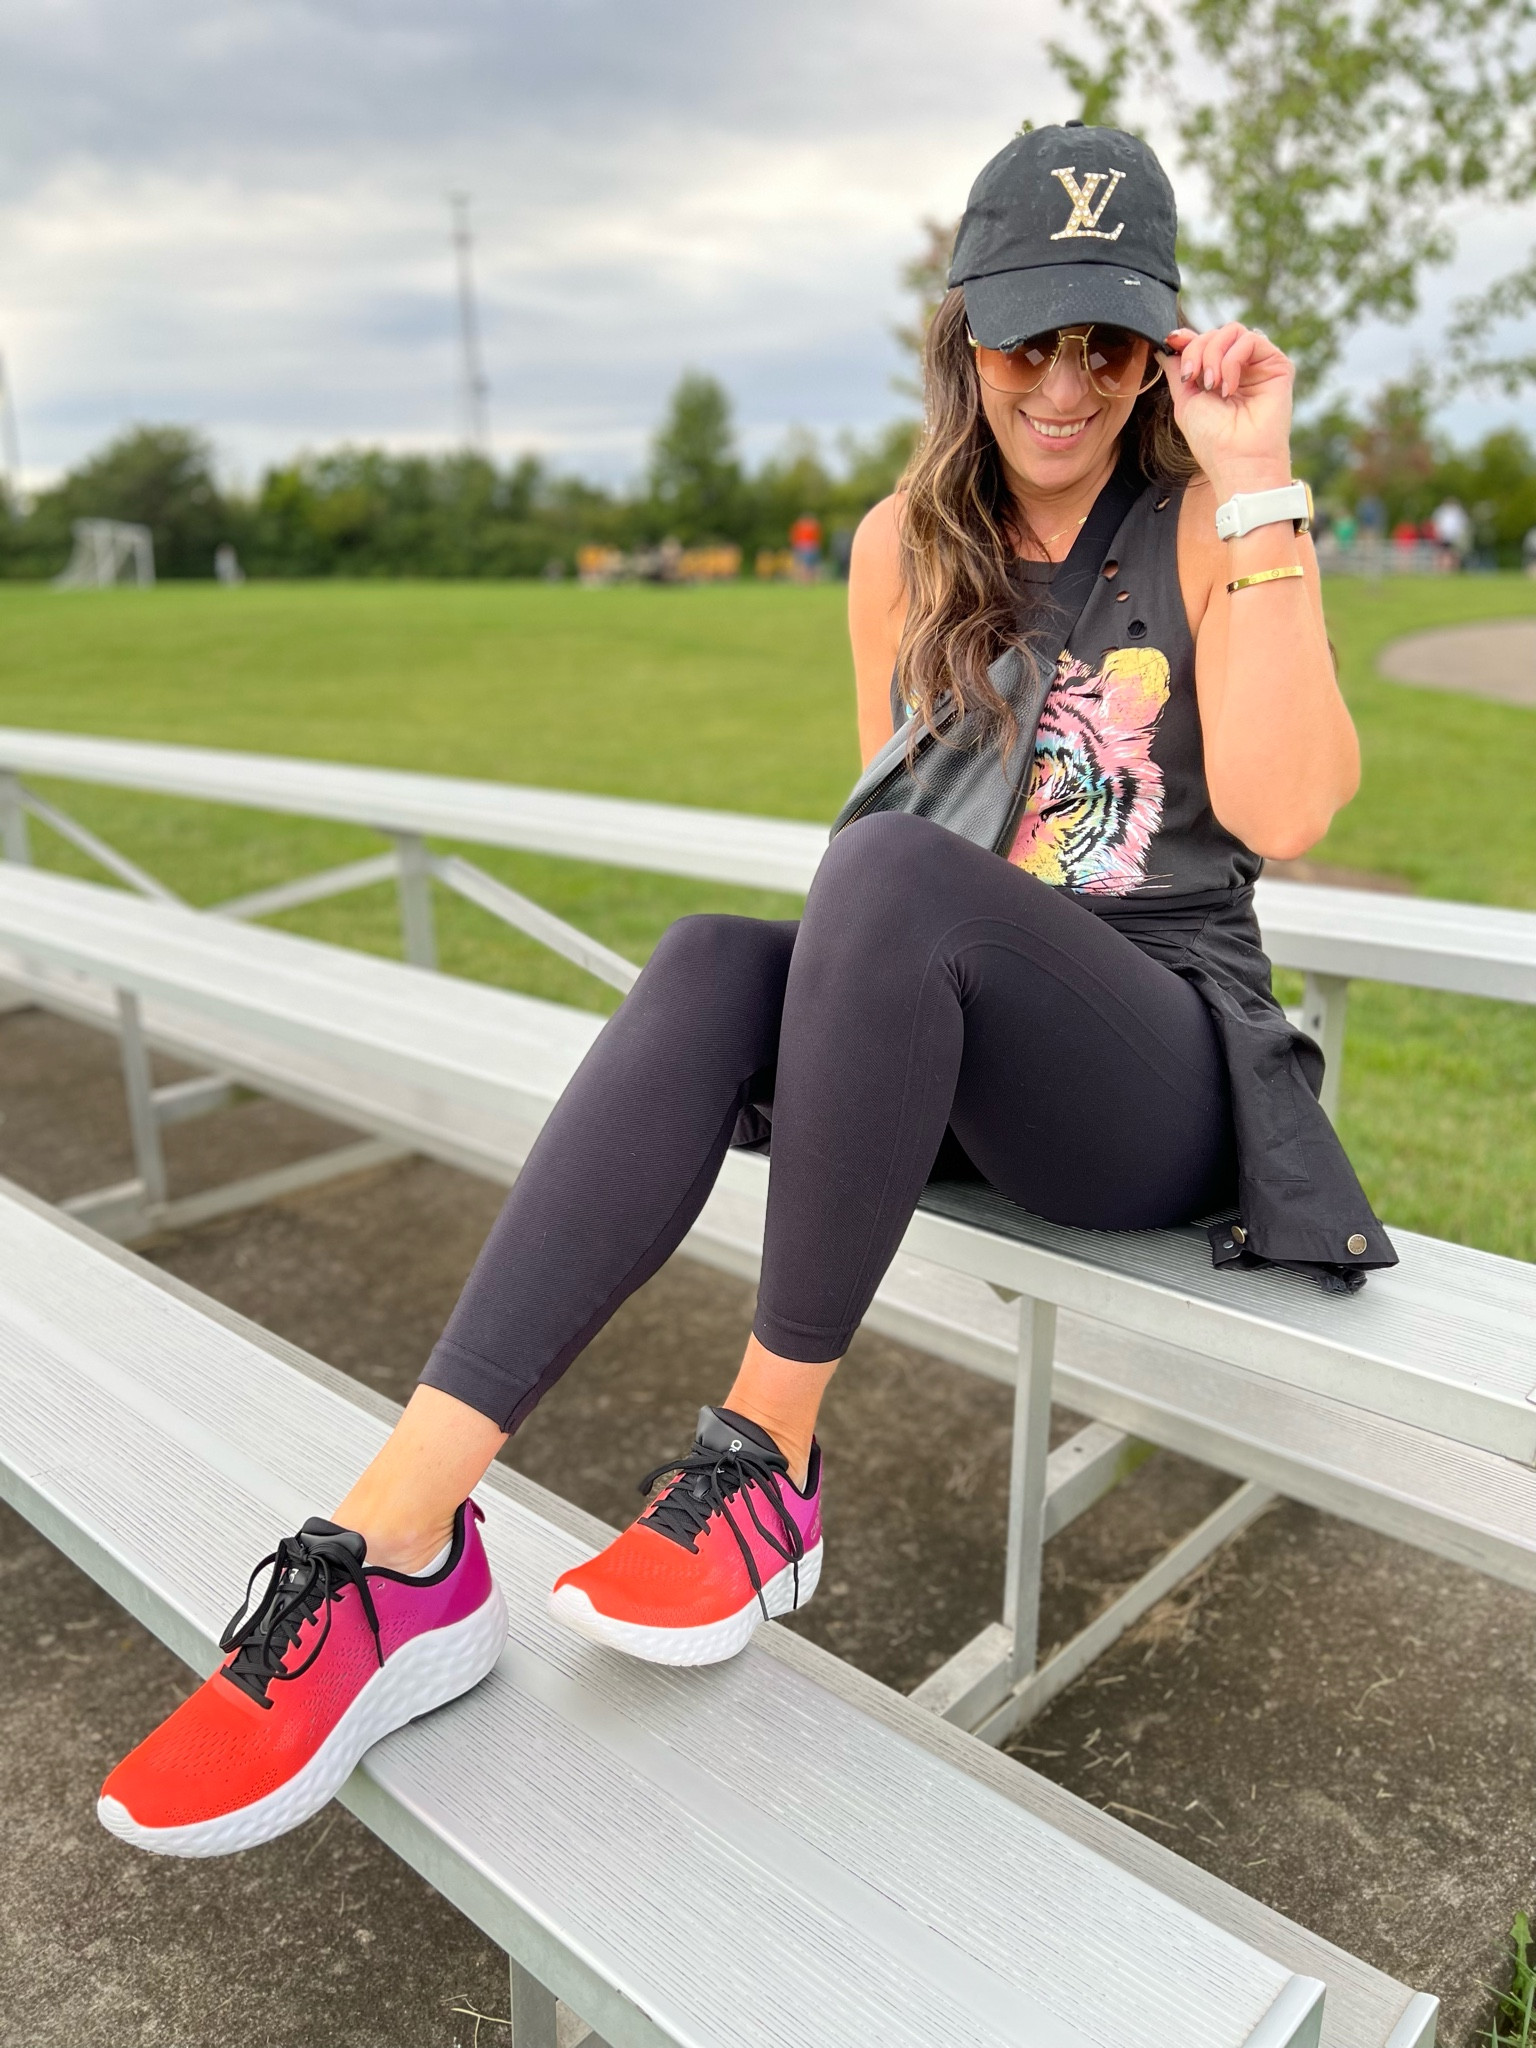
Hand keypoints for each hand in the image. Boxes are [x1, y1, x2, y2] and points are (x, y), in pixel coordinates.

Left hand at [1160, 324, 1294, 500]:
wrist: (1238, 461)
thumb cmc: (1212, 440)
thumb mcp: (1185, 401)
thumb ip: (1178, 371)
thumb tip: (1166, 348)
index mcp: (1219, 375)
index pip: (1204, 341)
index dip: (1187, 338)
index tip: (1172, 341)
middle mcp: (1240, 368)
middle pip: (1215, 333)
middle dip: (1197, 350)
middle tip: (1193, 379)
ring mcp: (1259, 366)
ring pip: (1232, 330)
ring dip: (1213, 354)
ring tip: (1211, 385)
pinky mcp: (1277, 366)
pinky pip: (1251, 339)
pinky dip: (1232, 360)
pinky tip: (1228, 388)